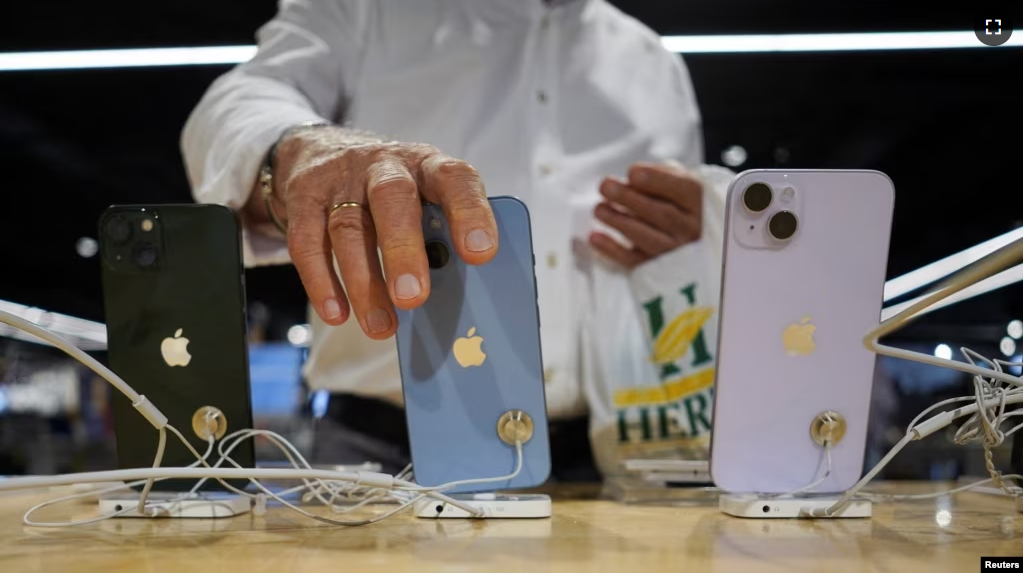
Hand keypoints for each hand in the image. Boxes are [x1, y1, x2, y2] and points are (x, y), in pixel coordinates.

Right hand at [271, 128, 497, 338]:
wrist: (322, 148)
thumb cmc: (394, 190)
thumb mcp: (423, 196)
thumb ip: (440, 234)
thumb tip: (457, 294)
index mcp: (427, 164)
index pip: (454, 179)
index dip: (469, 212)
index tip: (480, 253)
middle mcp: (384, 165)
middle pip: (393, 199)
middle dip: (403, 251)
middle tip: (413, 297)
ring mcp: (340, 179)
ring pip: (348, 228)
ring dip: (364, 282)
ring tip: (381, 325)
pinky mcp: (303, 197)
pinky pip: (307, 242)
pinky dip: (322, 282)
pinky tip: (337, 313)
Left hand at [588, 162, 701, 268]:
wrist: (687, 236)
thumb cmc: (675, 201)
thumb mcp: (677, 181)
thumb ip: (661, 175)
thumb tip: (632, 178)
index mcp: (699, 201)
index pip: (684, 189)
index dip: (657, 180)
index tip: (632, 173)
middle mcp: (691, 227)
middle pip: (662, 214)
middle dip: (630, 199)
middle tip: (605, 187)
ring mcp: (676, 250)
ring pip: (648, 238)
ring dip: (620, 222)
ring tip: (599, 209)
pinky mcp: (658, 269)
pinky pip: (635, 261)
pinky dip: (612, 250)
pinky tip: (595, 237)